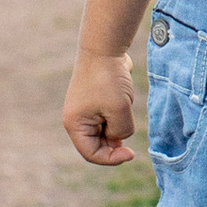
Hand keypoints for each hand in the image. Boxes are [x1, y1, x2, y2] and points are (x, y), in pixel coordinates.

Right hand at [62, 52, 137, 166]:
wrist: (105, 48)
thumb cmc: (108, 80)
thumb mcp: (119, 111)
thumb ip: (121, 131)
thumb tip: (119, 136)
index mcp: (75, 125)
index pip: (91, 154)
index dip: (111, 159)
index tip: (130, 153)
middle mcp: (77, 120)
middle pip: (98, 144)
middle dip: (115, 141)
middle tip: (127, 126)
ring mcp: (86, 110)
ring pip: (106, 131)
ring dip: (118, 126)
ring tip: (123, 105)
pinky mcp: (96, 102)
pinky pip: (110, 118)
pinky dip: (119, 115)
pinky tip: (123, 100)